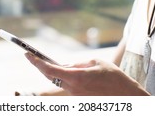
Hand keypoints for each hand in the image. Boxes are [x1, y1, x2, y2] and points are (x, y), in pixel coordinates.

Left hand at [25, 53, 148, 95]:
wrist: (127, 96)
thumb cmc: (114, 77)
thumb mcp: (96, 63)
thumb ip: (77, 64)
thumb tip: (65, 66)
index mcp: (77, 78)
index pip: (50, 70)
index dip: (36, 62)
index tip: (27, 54)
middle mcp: (73, 89)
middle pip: (50, 77)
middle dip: (40, 66)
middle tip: (32, 56)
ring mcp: (76, 96)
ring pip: (58, 82)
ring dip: (55, 72)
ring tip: (57, 64)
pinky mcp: (79, 99)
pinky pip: (67, 86)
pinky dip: (64, 78)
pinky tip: (70, 73)